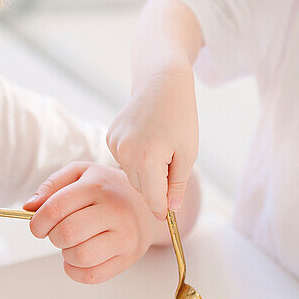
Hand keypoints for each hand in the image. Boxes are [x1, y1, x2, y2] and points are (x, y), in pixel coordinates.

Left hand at [24, 162, 160, 283]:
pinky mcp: (129, 257)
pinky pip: (93, 276)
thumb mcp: (80, 174)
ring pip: (80, 257)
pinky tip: (79, 258)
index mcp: (97, 186)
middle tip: (59, 232)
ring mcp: (125, 236)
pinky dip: (76, 271)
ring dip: (66, 254)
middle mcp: (115, 211)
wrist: (148, 204)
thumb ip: (51, 186)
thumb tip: (29, 207)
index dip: (37, 222)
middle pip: (67, 234)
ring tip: (73, 243)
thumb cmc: (107, 188)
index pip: (55, 209)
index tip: (38, 226)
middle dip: (53, 237)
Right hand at [106, 68, 197, 219]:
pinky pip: (124, 159)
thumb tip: (171, 209)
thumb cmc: (180, 116)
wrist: (161, 82)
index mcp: (148, 159)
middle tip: (172, 163)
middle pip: (142, 187)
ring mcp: (115, 145)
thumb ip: (178, 184)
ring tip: (160, 146)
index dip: (162, 209)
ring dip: (146, 170)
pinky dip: (136, 156)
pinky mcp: (110, 137)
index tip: (167, 217)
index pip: (153, 199)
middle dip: (156, 184)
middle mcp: (126, 154)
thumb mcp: (188, 153)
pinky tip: (147, 138)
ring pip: (132, 174)